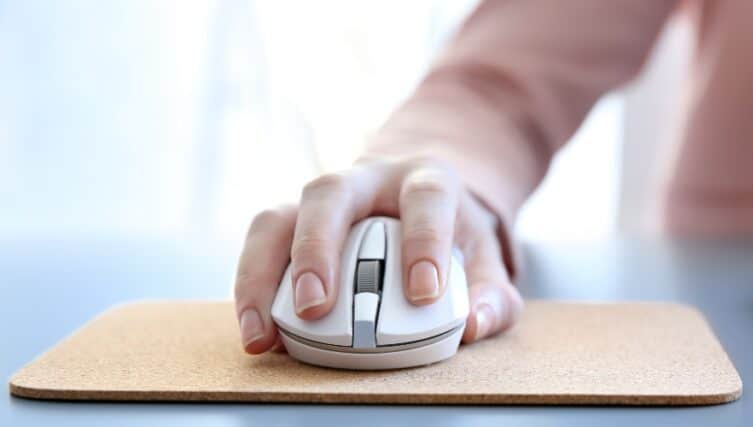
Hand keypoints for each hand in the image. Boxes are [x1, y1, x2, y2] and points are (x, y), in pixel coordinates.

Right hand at [233, 157, 522, 353]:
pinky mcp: (288, 220)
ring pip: (278, 216)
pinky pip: (259, 244)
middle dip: (319, 250)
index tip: (423, 292)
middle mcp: (365, 178)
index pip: (426, 198)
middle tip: (317, 309)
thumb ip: (491, 296)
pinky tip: (257, 330)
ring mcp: (320, 198)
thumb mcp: (484, 261)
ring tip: (264, 333)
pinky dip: (251, 287)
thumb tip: (474, 326)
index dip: (423, 241)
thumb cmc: (452, 237)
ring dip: (263, 274)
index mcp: (424, 180)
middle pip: (331, 194)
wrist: (420, 198)